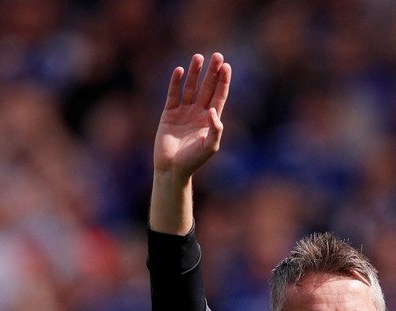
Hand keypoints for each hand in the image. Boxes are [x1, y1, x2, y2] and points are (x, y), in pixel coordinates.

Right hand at [154, 52, 230, 180]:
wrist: (172, 168)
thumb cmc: (193, 160)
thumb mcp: (210, 146)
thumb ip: (215, 129)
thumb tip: (214, 110)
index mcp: (210, 121)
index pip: (219, 96)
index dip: (223, 82)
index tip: (226, 67)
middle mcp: (198, 113)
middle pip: (207, 88)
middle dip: (212, 72)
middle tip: (217, 55)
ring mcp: (183, 112)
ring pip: (190, 88)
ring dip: (194, 73)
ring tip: (198, 57)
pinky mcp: (169, 113)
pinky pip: (173, 94)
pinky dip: (176, 83)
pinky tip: (180, 71)